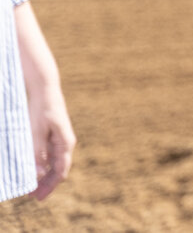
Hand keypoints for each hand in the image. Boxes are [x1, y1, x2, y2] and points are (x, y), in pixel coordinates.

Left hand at [27, 80, 72, 199]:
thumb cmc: (41, 109)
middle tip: (33, 197)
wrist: (45, 90)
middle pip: (59, 169)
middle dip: (47, 184)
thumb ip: (37, 153)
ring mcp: (60, 140)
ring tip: (32, 187)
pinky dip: (42, 166)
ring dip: (44, 176)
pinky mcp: (53, 136)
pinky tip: (33, 170)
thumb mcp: (36, 132)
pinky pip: (49, 156)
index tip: (38, 197)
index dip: (50, 186)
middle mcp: (65, 143)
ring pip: (54, 164)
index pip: (61, 170)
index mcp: (65, 143)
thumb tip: (38, 174)